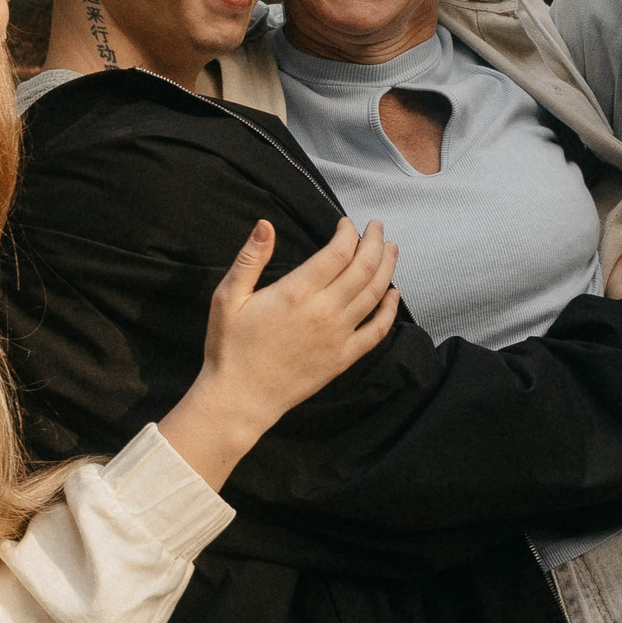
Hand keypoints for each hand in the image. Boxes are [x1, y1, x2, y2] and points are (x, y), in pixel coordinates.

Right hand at [162, 219, 400, 489]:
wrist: (240, 399)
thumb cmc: (229, 347)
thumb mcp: (227, 297)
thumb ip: (250, 259)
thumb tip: (265, 224)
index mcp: (296, 293)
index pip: (338, 253)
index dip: (348, 233)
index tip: (346, 223)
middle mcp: (324, 312)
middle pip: (363, 268)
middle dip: (374, 243)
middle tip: (377, 227)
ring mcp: (338, 336)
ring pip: (375, 294)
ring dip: (387, 268)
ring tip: (391, 249)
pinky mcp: (343, 358)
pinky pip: (377, 331)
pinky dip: (390, 310)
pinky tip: (394, 294)